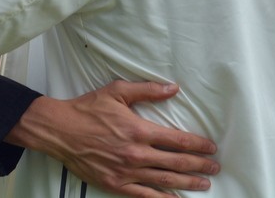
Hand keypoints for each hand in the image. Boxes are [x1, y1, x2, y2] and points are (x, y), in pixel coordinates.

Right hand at [5, 81, 218, 196]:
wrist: (60, 130)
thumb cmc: (87, 109)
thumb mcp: (116, 92)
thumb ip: (147, 90)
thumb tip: (173, 88)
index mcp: (139, 130)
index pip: (178, 140)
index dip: (198, 145)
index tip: (211, 147)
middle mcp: (136, 153)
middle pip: (178, 163)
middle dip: (200, 165)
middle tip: (214, 167)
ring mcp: (127, 171)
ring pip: (166, 180)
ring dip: (189, 182)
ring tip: (204, 184)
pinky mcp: (116, 184)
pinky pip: (146, 196)